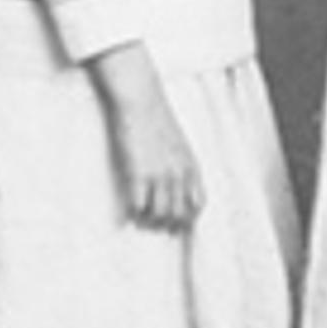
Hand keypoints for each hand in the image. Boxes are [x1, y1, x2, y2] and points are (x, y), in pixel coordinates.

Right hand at [105, 89, 204, 233]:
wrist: (142, 101)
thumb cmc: (157, 120)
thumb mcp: (180, 145)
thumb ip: (182, 166)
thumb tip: (178, 185)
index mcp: (192, 166)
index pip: (198, 204)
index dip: (189, 219)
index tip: (178, 226)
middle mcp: (179, 174)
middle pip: (179, 214)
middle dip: (167, 224)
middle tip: (154, 226)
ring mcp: (160, 175)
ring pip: (160, 214)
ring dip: (149, 221)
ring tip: (140, 220)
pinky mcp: (138, 173)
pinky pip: (138, 205)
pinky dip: (133, 213)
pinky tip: (127, 213)